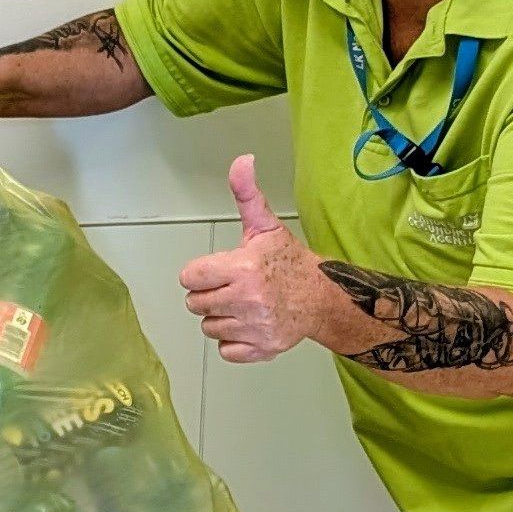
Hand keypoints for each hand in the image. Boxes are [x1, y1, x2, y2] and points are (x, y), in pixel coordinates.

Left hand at [177, 156, 336, 363]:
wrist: (323, 297)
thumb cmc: (289, 263)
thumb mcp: (264, 226)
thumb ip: (246, 194)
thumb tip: (242, 161)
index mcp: (243, 267)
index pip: (189, 277)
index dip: (200, 273)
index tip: (217, 270)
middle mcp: (247, 299)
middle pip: (195, 304)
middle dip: (209, 294)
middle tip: (233, 287)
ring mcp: (254, 326)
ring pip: (209, 327)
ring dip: (221, 317)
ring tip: (243, 304)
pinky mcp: (261, 348)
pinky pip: (225, 350)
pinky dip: (234, 340)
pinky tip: (249, 324)